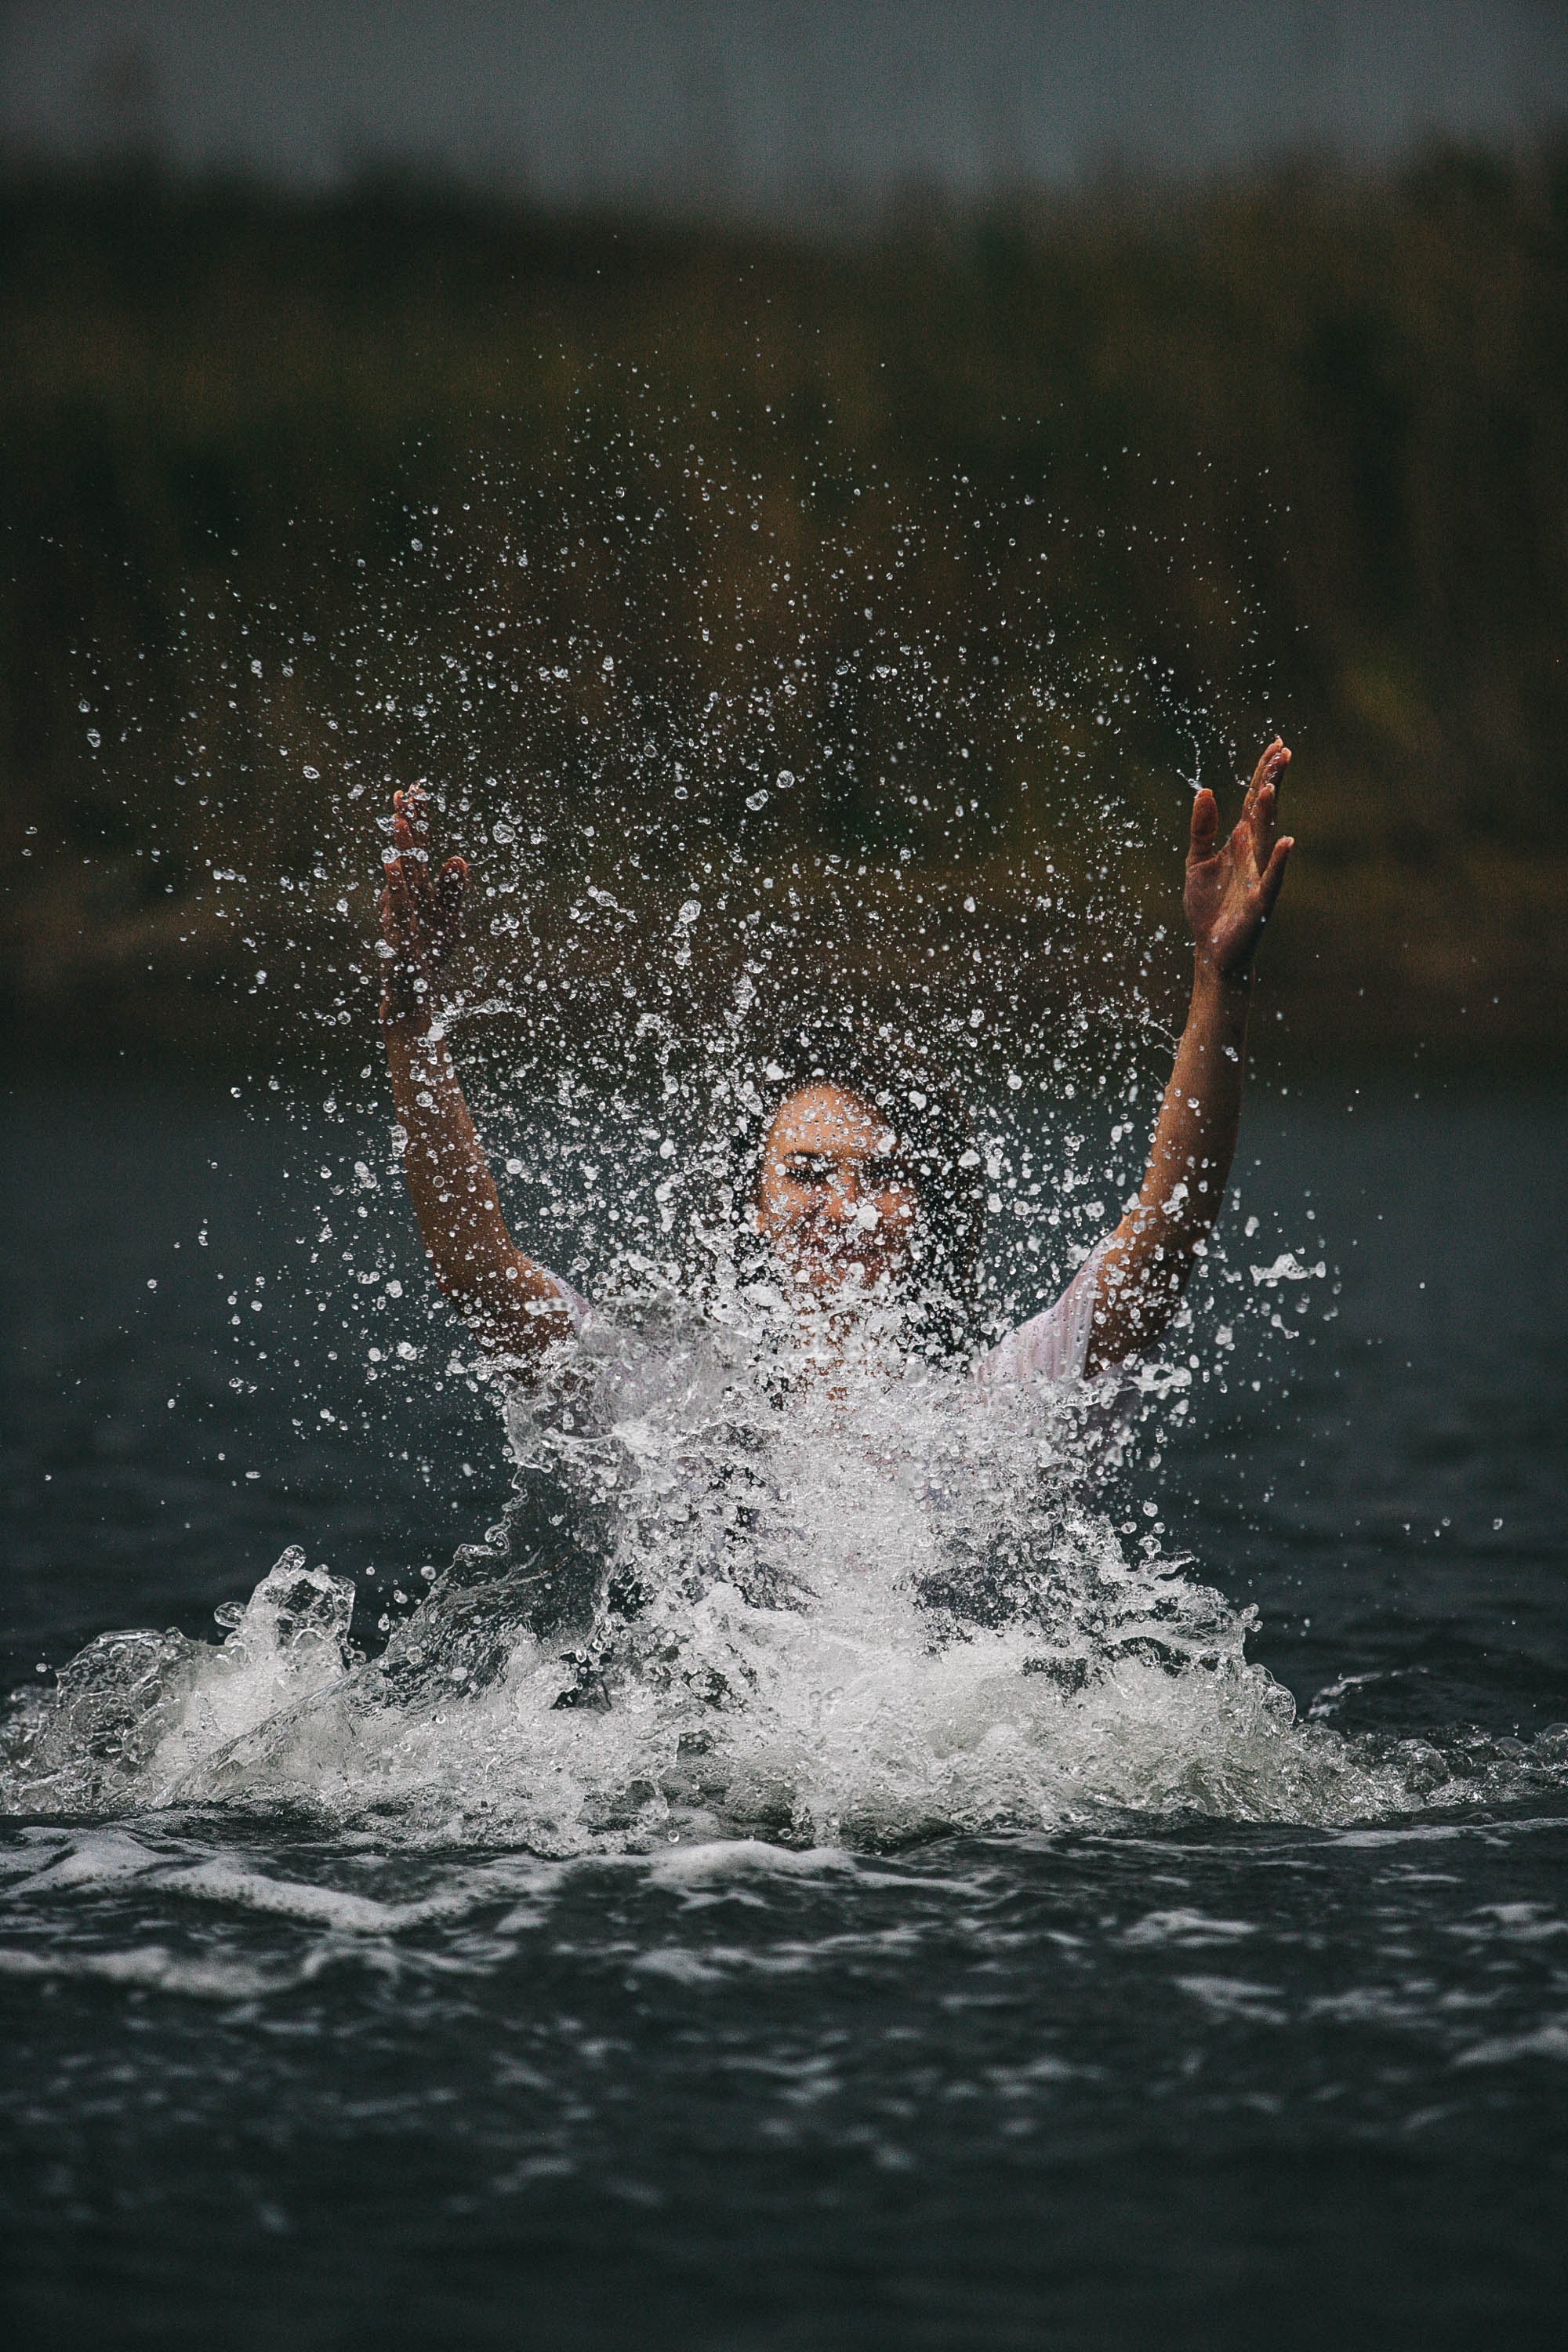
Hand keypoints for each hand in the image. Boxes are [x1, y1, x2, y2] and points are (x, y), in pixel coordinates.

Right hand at [377, 784, 468, 1024]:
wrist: (410, 998)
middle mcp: (404, 897)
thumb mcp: (447, 920)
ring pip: (400, 877)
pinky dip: (394, 887)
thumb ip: (452, 890)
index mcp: (417, 889)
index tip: (416, 787)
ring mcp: (398, 915)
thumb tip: (458, 858)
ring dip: (400, 848)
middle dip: (407, 823)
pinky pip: (395, 908)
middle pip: (407, 854)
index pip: (417, 847)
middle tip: (405, 792)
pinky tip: (392, 867)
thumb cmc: (427, 957)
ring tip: (399, 820)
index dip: (417, 818)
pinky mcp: (396, 937)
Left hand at [1183, 737, 1293, 978]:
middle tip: (1283, 751)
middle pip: (1265, 811)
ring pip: (1268, 838)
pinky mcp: (1260, 900)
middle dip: (1272, 781)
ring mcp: (1260, 874)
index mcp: (1242, 840)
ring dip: (1271, 813)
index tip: (1276, 744)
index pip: (1254, 799)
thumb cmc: (1209, 906)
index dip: (1263, 772)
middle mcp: (1255, 852)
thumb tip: (1205, 790)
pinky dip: (1280, 860)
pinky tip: (1289, 842)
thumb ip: (1202, 828)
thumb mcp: (1197, 861)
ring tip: (1271, 786)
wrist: (1212, 949)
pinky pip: (1272, 877)